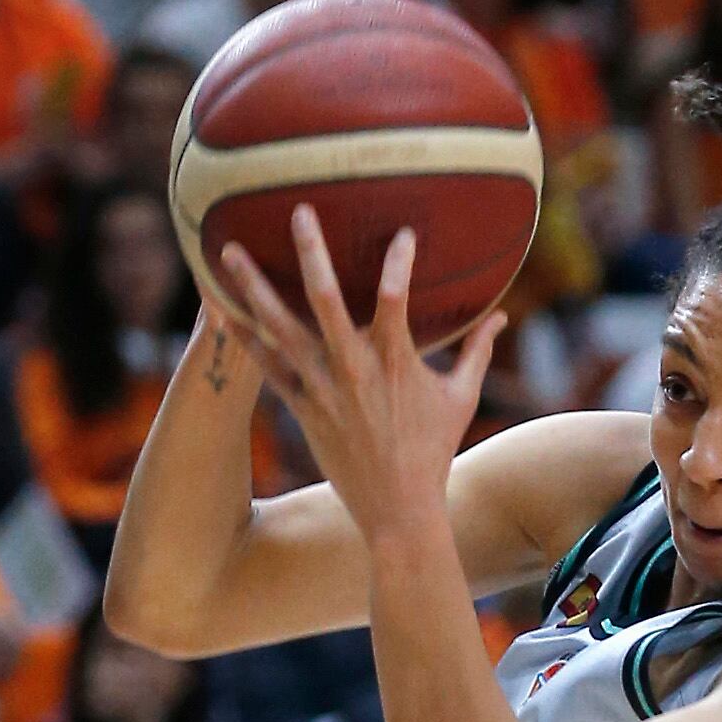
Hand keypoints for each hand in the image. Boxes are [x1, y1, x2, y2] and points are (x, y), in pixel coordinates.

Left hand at [216, 208, 503, 544]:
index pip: (396, 297)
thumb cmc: (433, 452)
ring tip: (227, 250)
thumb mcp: (462, 398)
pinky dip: (242, 337)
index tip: (403, 231)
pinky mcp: (302, 408)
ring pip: (281, 328)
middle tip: (297, 210)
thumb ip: (478, 350)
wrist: (398, 511)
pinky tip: (219, 310)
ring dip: (253, 288)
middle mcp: (353, 369)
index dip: (398, 261)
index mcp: (396, 361)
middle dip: (310, 252)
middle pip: (325, 300)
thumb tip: (502, 314)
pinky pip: (264, 366)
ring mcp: (322, 389)